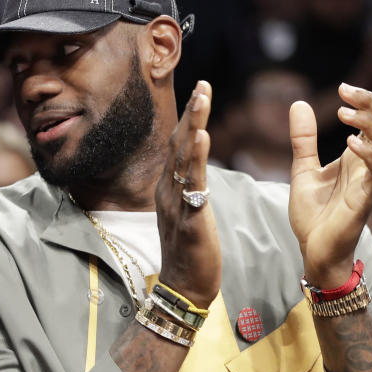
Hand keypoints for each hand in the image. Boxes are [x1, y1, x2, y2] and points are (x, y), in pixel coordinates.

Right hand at [156, 81, 222, 308]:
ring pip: (183, 156)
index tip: (200, 91)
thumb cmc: (191, 253)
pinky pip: (192, 182)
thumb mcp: (188, 214)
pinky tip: (201, 136)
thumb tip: (194, 172)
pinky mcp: (189, 217)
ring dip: (193, 124)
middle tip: (203, 84)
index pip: (178, 146)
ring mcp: (176, 202)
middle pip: (178, 143)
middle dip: (191, 112)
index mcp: (169, 189)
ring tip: (202, 98)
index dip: (189, 118)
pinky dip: (195, 157)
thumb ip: (189, 190)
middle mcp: (168, 190)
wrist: (184, 288)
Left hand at [288, 83, 371, 286]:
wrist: (314, 249)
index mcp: (355, 156)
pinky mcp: (366, 198)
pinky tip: (350, 142)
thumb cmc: (314, 213)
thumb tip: (299, 103)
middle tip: (346, 91)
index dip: (363, 101)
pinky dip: (368, 154)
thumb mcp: (303, 168)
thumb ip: (304, 139)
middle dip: (371, 104)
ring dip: (369, 124)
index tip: (342, 88)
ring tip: (343, 113)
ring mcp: (369, 180)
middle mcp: (366, 165)